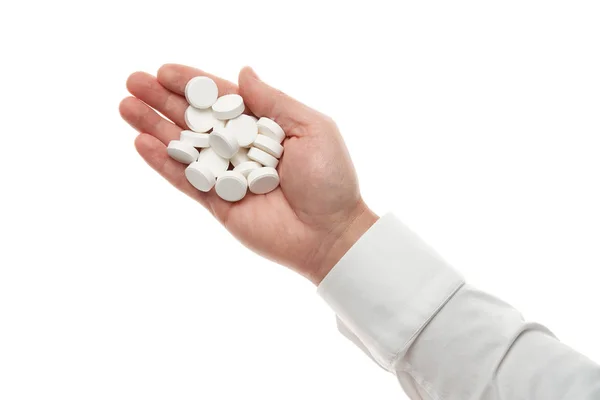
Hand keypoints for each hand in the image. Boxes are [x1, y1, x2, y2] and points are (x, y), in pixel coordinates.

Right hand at [119, 64, 377, 283]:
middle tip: (132, 83)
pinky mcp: (217, 203)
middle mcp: (241, 148)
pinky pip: (186, 180)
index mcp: (263, 126)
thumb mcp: (310, 128)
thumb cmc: (329, 178)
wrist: (329, 233)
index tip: (164, 71)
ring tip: (125, 107)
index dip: (193, 84)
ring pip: (184, 147)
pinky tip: (141, 143)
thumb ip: (273, 101)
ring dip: (155, 127)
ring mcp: (226, 175)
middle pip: (196, 119)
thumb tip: (243, 72)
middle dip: (163, 101)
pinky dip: (163, 163)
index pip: (221, 99)